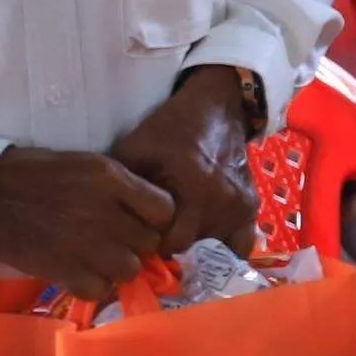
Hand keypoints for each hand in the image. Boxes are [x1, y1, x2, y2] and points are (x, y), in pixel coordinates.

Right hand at [0, 146, 174, 296]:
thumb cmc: (38, 174)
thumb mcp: (89, 164)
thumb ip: (124, 186)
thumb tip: (153, 211)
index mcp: (112, 180)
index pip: (165, 210)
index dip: (157, 218)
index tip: (142, 220)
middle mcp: (104, 212)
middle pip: (149, 242)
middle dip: (137, 243)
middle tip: (116, 239)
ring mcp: (84, 244)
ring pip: (129, 269)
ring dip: (118, 266)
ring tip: (100, 257)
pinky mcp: (62, 270)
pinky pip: (99, 289)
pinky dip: (94, 285)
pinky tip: (82, 271)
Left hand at [109, 69, 260, 256]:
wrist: (217, 109)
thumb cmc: (169, 129)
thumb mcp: (135, 150)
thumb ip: (120, 188)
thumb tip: (105, 223)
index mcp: (193, 186)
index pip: (170, 241)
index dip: (151, 242)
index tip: (139, 232)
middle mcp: (221, 200)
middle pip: (190, 246)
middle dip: (170, 243)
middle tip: (155, 231)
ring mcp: (239, 205)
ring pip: (211, 246)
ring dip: (193, 242)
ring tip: (178, 227)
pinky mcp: (250, 206)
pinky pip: (241, 243)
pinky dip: (224, 246)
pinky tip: (207, 238)